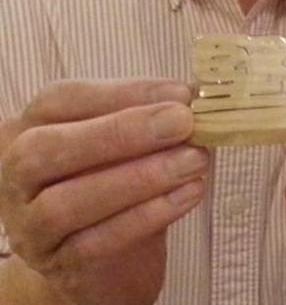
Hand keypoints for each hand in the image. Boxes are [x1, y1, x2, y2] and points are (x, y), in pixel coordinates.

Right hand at [0, 79, 208, 304]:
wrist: (107, 258)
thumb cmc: (118, 184)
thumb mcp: (132, 146)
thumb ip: (154, 120)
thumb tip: (197, 96)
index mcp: (30, 130)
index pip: (60, 100)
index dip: (122, 93)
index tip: (180, 94)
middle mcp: (16, 176)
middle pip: (45, 150)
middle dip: (120, 133)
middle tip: (182, 123)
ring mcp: (28, 225)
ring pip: (64, 203)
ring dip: (138, 179)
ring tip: (194, 162)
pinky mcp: (55, 263)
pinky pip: (93, 243)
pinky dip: (145, 217)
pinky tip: (187, 195)